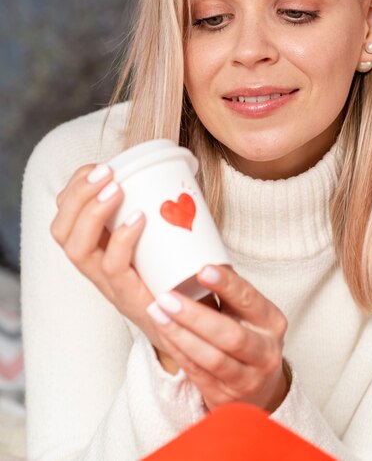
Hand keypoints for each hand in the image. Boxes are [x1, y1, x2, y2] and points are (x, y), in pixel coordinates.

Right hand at [50, 163, 178, 367]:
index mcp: (96, 249)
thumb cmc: (175, 274)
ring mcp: (108, 284)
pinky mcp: (130, 298)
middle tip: (106, 171)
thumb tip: (178, 166)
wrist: (191, 324)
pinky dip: (122, 240)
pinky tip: (138, 218)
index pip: (65, 217)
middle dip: (77, 194)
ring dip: (92, 213)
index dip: (74, 189)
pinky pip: (114, 269)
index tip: (99, 167)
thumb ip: (160, 208)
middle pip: (62, 231)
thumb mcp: (158, 238)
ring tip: (115, 188)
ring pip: (77, 250)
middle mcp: (94, 267)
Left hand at [146, 265, 289, 412]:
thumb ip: (228, 292)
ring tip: (156, 312)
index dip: (227, 285)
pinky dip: (177, 351)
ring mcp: (248, 378)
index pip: (249, 300)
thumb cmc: (246, 337)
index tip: (202, 269)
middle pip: (230, 334)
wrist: (259, 389)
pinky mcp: (227, 397)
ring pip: (212, 357)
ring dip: (180, 334)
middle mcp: (265, 351)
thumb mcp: (247, 314)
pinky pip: (197, 372)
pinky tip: (162, 333)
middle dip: (195, 315)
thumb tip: (194, 252)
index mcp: (271, 322)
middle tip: (166, 297)